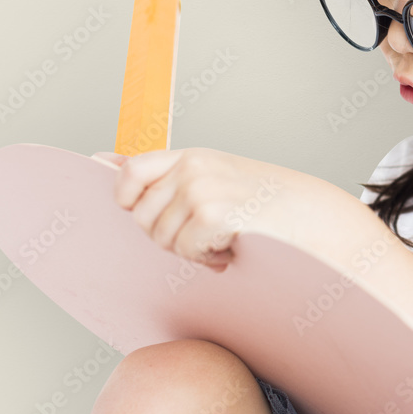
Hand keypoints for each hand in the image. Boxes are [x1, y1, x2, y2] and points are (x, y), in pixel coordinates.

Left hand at [89, 147, 284, 272]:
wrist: (313, 216)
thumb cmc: (264, 203)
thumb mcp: (210, 179)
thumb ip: (157, 172)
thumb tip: (99, 159)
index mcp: (192, 156)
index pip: (130, 173)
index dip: (131, 202)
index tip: (159, 217)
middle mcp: (193, 166)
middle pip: (142, 218)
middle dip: (170, 236)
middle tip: (208, 233)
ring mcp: (202, 188)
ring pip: (163, 239)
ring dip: (193, 250)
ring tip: (225, 238)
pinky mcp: (213, 213)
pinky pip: (186, 250)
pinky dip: (209, 257)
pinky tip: (233, 246)